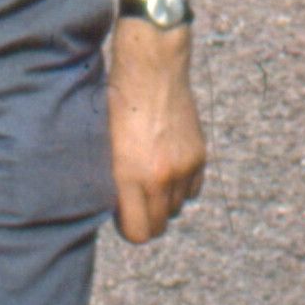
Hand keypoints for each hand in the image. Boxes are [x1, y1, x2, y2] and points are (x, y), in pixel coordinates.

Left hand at [107, 23, 204, 242]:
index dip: (129, 228)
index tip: (122, 214)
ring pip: (177, 209)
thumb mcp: (105, 146)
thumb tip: (119, 209)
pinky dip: (182, 186)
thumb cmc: (117, 104)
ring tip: (150, 178)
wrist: (152, 71)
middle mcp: (160, 177)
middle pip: (160, 226)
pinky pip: (193, 191)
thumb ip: (113, 181)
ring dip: (164, 201)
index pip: (139, 233)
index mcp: (129, 176)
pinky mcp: (199, 156)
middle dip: (146, 218)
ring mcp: (183, 168)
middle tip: (135, 199)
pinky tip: (168, 168)